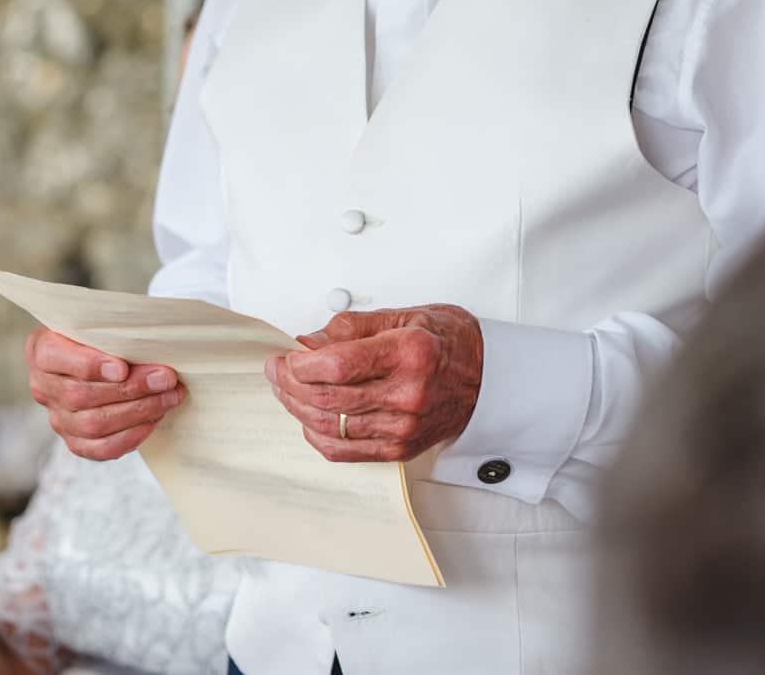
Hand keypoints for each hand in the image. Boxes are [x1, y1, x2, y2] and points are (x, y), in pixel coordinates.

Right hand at [25, 326, 185, 458]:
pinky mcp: (74, 441)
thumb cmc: (98, 336)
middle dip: (130, 388)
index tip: (123, 368)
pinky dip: (130, 436)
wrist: (95, 358)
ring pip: (93, 424)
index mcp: (42, 350)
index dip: (89, 365)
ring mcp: (57, 418)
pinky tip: (153, 420)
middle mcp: (43, 386)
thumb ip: (112, 333)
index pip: (55, 358)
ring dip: (138, 412)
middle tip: (165, 379)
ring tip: (168, 398)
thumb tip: (150, 348)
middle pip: (81, 395)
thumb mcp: (98, 323)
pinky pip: (100, 448)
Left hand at [264, 305, 483, 462]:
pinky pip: (343, 450)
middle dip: (289, 384)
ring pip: (330, 425)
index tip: (285, 355)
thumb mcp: (405, 315)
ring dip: (297, 407)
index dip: (300, 363)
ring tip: (285, 390)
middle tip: (275, 369)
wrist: (489, 380)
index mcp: (409, 353)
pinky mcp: (398, 449)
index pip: (338, 365)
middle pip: (328, 397)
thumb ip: (353, 327)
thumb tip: (309, 342)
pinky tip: (307, 418)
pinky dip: (316, 434)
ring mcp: (403, 427)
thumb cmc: (449, 343)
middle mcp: (407, 394)